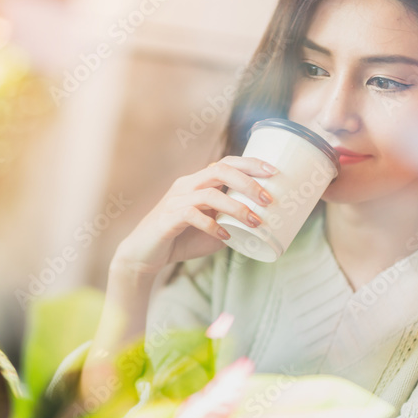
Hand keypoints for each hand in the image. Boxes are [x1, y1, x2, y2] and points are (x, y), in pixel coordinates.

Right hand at [112, 156, 278, 275]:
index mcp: (198, 183)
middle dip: (248, 183)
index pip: (226, 163)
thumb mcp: (213, 230)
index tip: (273, 171)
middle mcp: (187, 186)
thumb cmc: (180, 239)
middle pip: (220, 170)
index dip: (250, 164)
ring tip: (254, 222)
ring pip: (210, 194)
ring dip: (236, 208)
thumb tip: (260, 226)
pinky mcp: (168, 218)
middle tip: (268, 199)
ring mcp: (176, 200)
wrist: (144, 254)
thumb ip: (232, 224)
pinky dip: (212, 226)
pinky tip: (225, 237)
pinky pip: (193, 215)